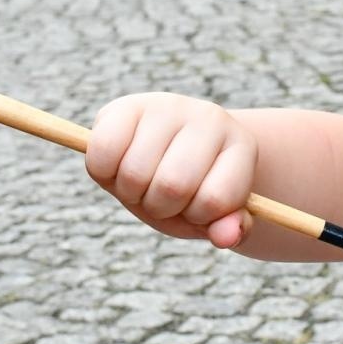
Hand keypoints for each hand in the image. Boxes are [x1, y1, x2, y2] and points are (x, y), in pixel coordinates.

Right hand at [86, 93, 256, 248]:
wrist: (171, 147)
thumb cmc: (195, 187)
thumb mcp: (213, 214)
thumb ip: (228, 229)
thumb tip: (226, 237)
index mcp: (239, 146)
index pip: (215, 200)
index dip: (198, 216)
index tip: (197, 204)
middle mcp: (207, 117)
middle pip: (172, 186)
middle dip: (160, 207)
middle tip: (163, 194)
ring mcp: (166, 106)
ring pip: (135, 174)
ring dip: (131, 193)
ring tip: (142, 180)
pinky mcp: (124, 106)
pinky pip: (102, 152)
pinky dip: (103, 173)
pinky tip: (118, 166)